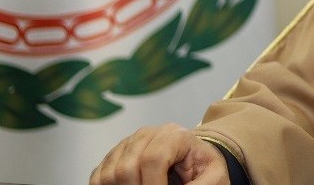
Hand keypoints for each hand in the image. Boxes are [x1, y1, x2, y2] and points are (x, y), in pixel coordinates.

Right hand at [90, 123, 230, 183]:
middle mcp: (146, 134)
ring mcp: (127, 144)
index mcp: (174, 135)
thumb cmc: (205, 169)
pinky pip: (99, 177)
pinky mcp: (113, 156)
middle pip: (127, 167)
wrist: (196, 161)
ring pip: (110, 173)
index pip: (153, 158)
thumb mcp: (214, 178)